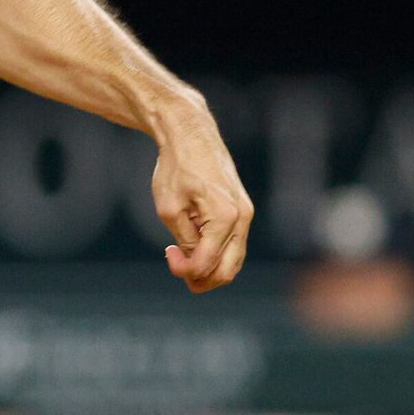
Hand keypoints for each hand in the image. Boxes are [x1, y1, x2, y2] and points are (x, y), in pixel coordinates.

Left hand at [151, 101, 251, 293]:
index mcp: (225, 218)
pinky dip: (216, 254)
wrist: (191, 136)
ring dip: (209, 269)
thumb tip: (194, 265)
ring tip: (183, 257)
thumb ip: (184, 241)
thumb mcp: (170, 209)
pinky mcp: (242, 211)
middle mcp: (242, 218)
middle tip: (176, 266)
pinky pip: (234, 245)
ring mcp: (246, 215)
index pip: (206, 263)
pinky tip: (195, 244)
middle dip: (201, 279)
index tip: (167, 253)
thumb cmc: (176, 168)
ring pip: (233, 261)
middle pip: (228, 271)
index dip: (183, 269)